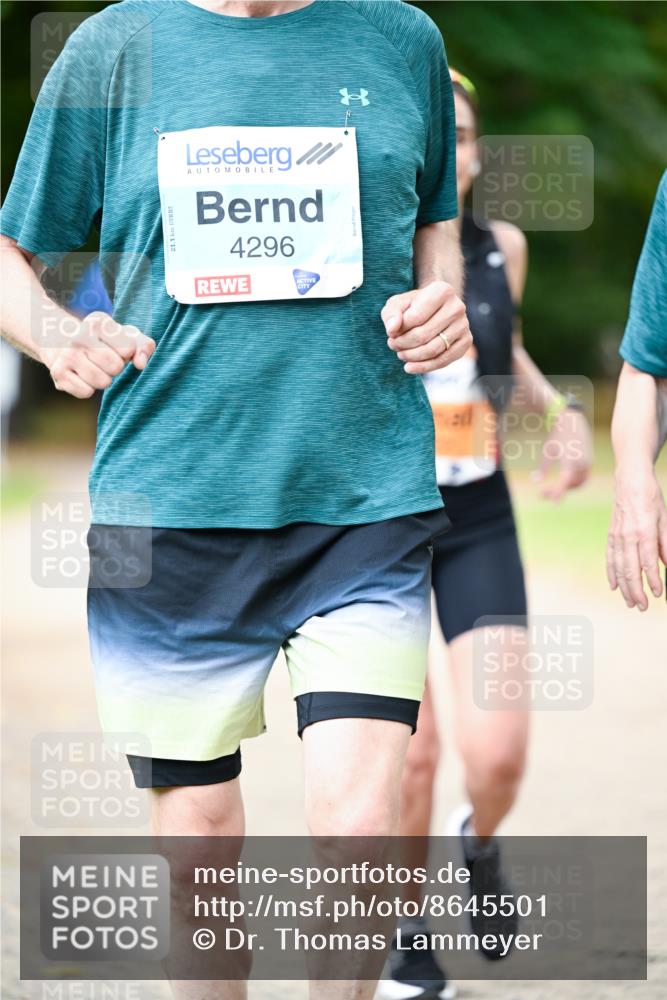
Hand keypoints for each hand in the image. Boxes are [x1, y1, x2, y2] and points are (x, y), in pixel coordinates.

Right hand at [40, 311, 155, 398]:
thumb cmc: (102, 341)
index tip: (117, 348)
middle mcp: (79, 336)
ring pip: (102, 382)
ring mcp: (66, 355)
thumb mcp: (124, 336)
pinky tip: (81, 376)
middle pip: (115, 366)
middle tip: (104, 360)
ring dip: (103, 379)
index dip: (126, 353)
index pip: (128, 348)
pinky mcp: (58, 373)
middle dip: (115, 368)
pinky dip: (88, 388)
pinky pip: (86, 392)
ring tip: (94, 368)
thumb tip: (141, 364)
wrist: (59, 341)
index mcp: (98, 322)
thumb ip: (144, 346)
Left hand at [381, 280, 472, 373]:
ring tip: (401, 354)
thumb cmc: (412, 307)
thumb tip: (392, 329)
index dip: (398, 330)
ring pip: (433, 350)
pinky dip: (424, 367)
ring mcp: (464, 324)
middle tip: (393, 345)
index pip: (415, 317)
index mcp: (441, 291)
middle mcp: (457, 306)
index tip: (390, 334)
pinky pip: (444, 360)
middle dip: (403, 344)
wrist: (434, 310)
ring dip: (411, 356)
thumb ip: (391, 314)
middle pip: (423, 335)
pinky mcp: (466, 341)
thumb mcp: (397, 304)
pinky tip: (410, 367)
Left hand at [534, 409, 591, 500]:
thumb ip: (543, 467)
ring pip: (579, 483)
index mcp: (569, 457)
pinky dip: (574, 484)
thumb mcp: (547, 451)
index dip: (560, 490)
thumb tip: (535, 481)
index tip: (554, 501)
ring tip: (551, 489)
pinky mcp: (590, 462)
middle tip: (542, 494)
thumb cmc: (557, 435)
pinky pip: (583, 478)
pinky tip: (562, 483)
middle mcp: (581, 461)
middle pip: (571, 484)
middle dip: (558, 491)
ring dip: (566, 489)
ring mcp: (587, 462)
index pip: (565, 479)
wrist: (573, 421)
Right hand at [606, 464, 666, 609]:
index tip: (658, 594)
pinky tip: (614, 587)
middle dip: (636, 590)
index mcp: (644, 531)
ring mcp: (617, 536)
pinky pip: (610, 558)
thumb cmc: (651, 498)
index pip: (648, 562)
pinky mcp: (610, 535)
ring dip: (624, 587)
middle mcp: (628, 535)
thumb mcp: (665, 519)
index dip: (652, 580)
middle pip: (630, 569)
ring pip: (619, 567)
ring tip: (630, 603)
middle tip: (643, 607)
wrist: (629, 480)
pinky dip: (611, 573)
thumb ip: (665, 543)